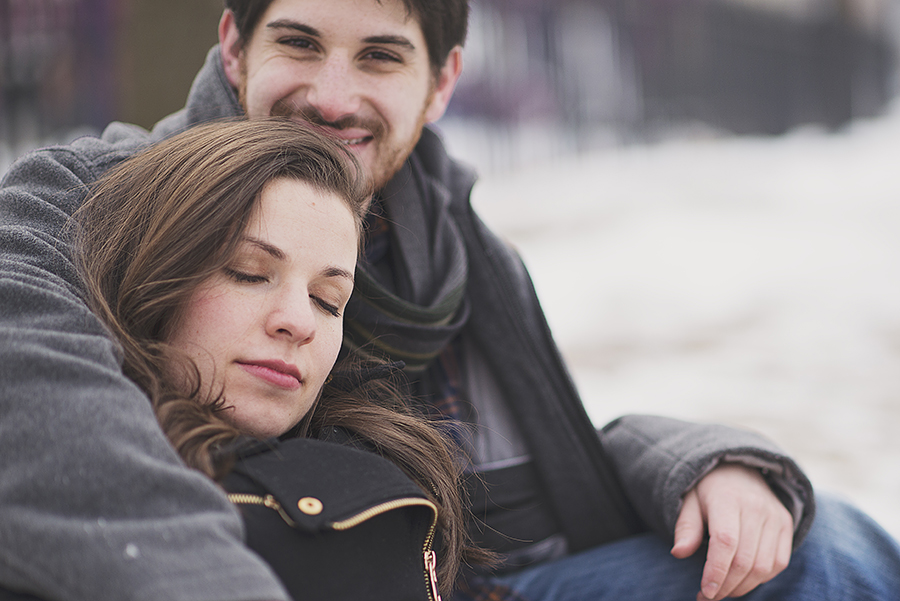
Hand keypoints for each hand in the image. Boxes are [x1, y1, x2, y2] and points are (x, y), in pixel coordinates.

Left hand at [670, 463, 793, 599]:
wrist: (738, 469)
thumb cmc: (708, 490)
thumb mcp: (689, 501)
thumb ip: (685, 527)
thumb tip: (678, 553)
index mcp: (727, 498)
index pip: (725, 543)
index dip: (716, 572)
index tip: (704, 592)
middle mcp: (756, 507)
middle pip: (744, 560)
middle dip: (726, 586)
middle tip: (708, 596)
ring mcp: (775, 516)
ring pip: (763, 566)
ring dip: (742, 587)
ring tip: (723, 591)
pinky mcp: (786, 524)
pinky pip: (778, 563)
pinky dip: (761, 578)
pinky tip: (742, 580)